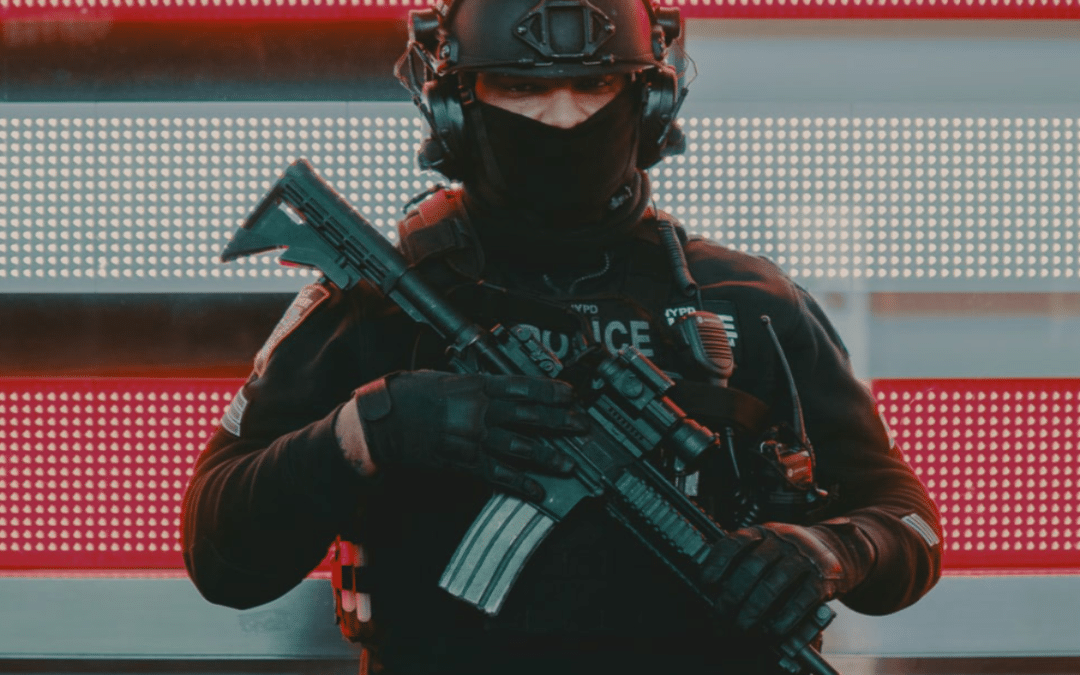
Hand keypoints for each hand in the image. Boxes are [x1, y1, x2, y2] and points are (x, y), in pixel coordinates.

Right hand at [350, 371, 587, 500]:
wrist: (382, 423)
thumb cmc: (409, 395)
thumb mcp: (446, 378)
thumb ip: (475, 384)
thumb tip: (498, 385)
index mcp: (476, 385)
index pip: (524, 386)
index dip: (551, 391)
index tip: (570, 394)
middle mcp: (480, 411)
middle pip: (530, 415)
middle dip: (560, 421)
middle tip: (581, 425)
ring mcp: (473, 438)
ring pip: (520, 447)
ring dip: (548, 456)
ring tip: (569, 463)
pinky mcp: (464, 462)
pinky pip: (497, 474)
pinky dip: (519, 483)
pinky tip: (536, 490)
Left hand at [700, 521, 874, 644]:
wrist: (840, 548)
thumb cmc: (793, 553)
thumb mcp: (768, 545)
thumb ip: (745, 558)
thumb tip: (716, 589)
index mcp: (764, 532)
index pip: (736, 542)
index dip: (718, 562)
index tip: (707, 582)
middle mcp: (783, 540)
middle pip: (753, 566)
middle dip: (733, 593)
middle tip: (722, 613)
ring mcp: (804, 558)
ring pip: (774, 584)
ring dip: (755, 609)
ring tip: (742, 625)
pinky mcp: (823, 579)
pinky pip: (801, 600)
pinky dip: (784, 618)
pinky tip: (772, 630)